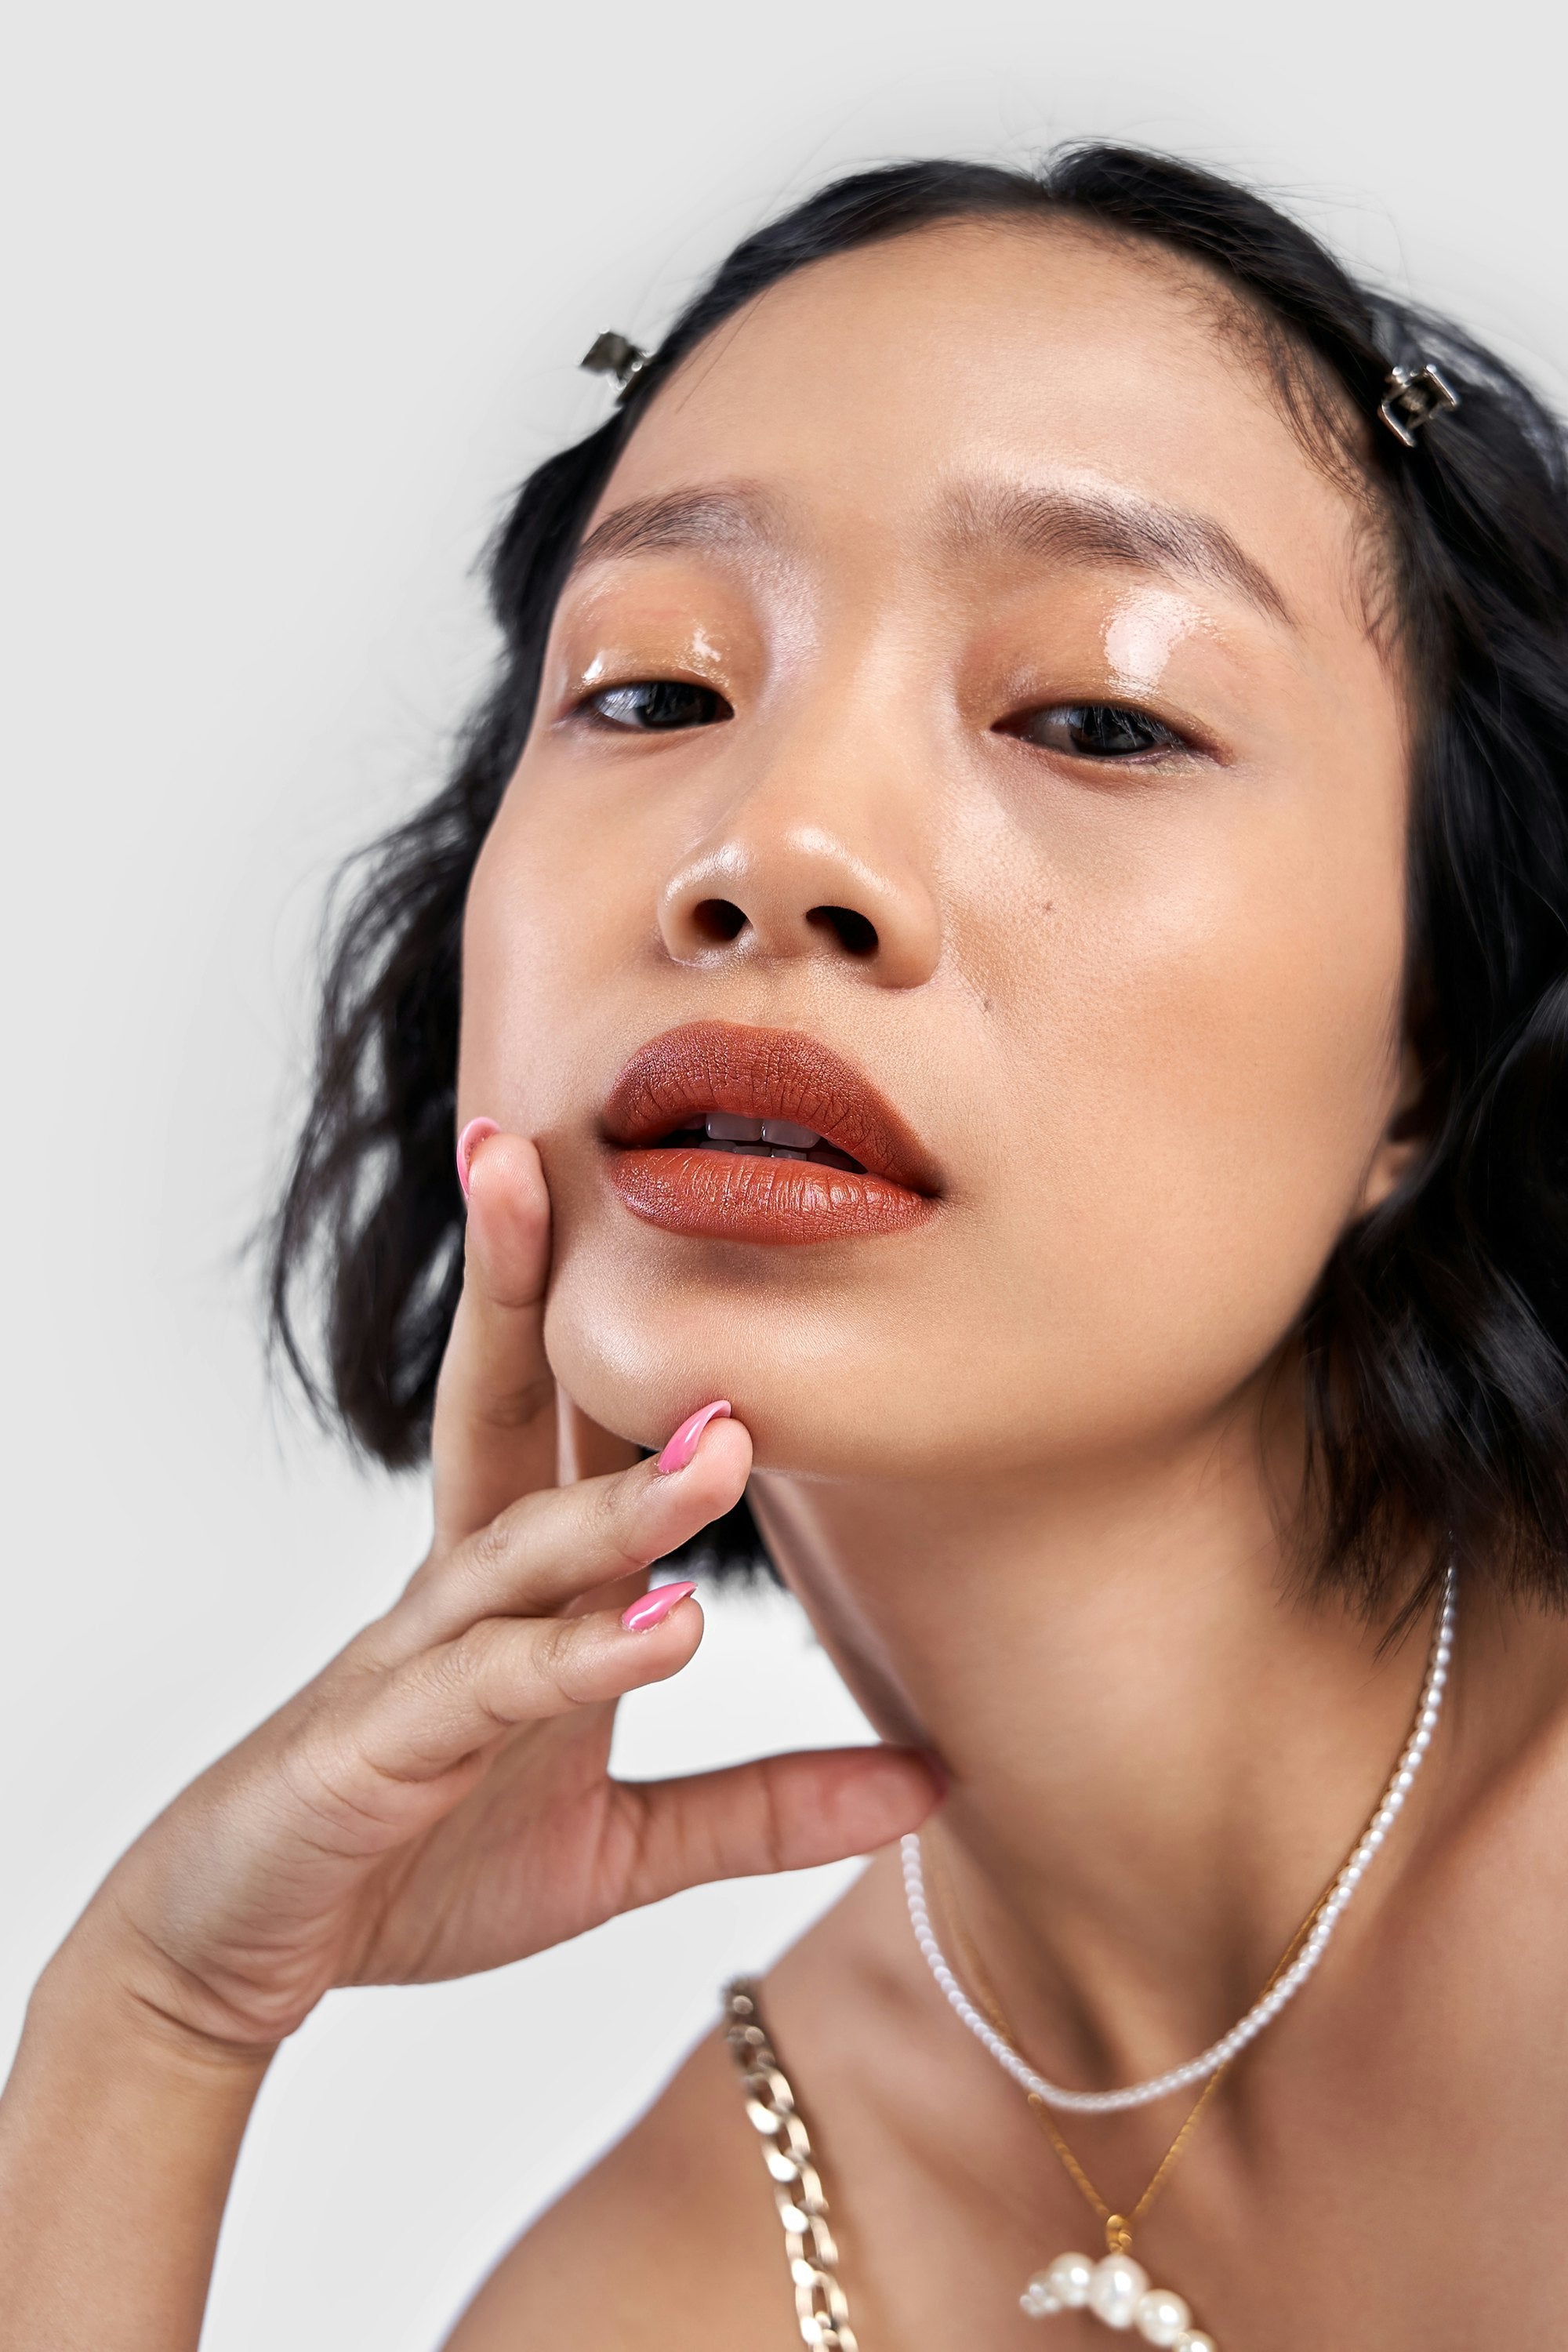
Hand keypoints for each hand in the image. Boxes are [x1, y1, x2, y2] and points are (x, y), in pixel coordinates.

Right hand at [77, 1130, 939, 2054]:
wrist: (237, 1959)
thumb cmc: (413, 1864)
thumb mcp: (619, 1846)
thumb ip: (762, 1803)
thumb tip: (929, 1781)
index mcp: (511, 1584)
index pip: (559, 1414)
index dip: (599, 1303)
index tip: (665, 1185)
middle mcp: (458, 1592)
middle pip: (491, 1409)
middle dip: (518, 1279)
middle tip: (542, 1150)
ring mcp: (410, 1665)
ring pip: (513, 1548)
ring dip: (618, 1495)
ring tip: (725, 1442)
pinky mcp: (373, 1755)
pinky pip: (484, 1691)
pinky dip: (574, 1658)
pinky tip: (659, 1628)